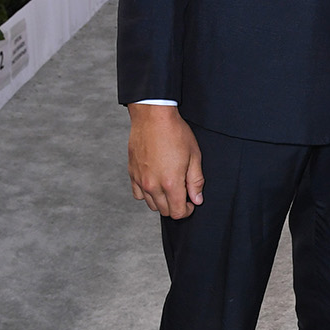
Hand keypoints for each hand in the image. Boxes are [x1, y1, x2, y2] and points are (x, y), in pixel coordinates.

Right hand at [127, 104, 203, 218]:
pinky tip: (155, 183)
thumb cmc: (175, 133)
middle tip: (183, 194)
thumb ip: (196, 181)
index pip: (178, 212)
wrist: (153, 117)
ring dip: (162, 201)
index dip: (187, 210)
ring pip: (151, 204)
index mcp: (171, 184)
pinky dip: (147, 194)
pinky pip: (138, 194)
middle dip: (176, 206)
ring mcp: (140, 180)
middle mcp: (153, 185)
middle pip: (164, 211)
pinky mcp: (132, 173)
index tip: (191, 202)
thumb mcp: (194, 156)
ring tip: (170, 187)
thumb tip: (197, 199)